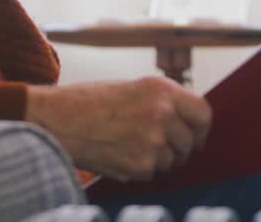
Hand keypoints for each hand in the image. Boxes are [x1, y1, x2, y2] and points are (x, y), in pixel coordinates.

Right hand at [24, 77, 212, 181]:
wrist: (56, 119)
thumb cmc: (88, 101)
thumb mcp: (132, 88)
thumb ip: (162, 102)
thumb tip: (187, 123)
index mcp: (162, 89)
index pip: (203, 113)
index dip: (200, 128)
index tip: (194, 136)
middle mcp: (162, 113)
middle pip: (190, 142)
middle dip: (177, 148)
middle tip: (155, 145)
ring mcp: (153, 141)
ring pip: (172, 160)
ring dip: (156, 159)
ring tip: (128, 145)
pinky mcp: (140, 165)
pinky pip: (152, 173)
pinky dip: (139, 168)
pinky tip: (118, 153)